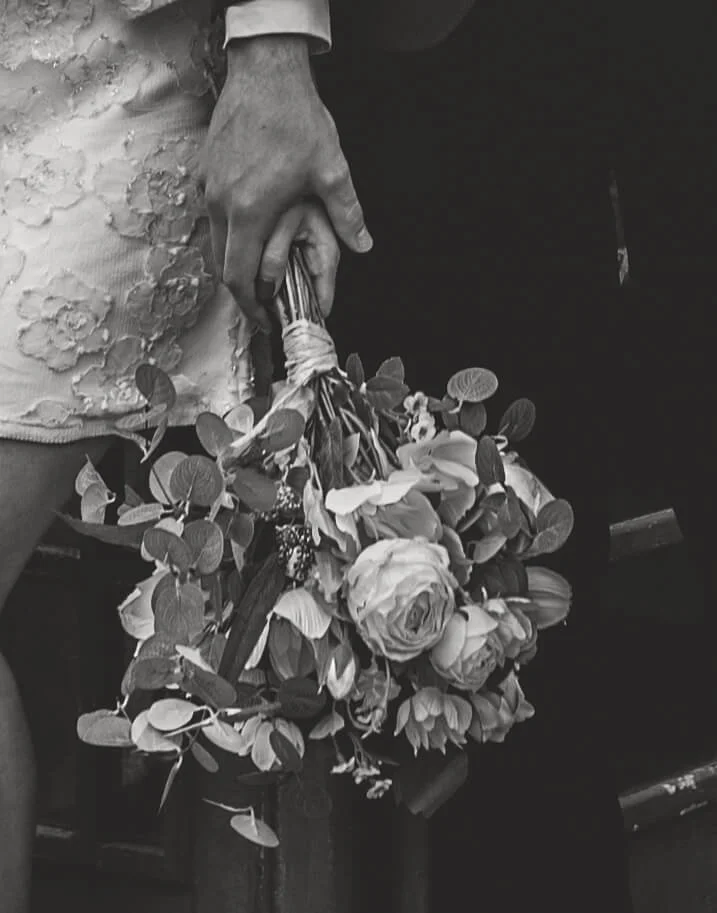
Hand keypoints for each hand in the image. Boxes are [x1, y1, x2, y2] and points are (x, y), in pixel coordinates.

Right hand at [201, 35, 371, 329]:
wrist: (265, 71)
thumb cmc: (297, 119)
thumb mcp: (330, 170)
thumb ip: (347, 213)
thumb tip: (364, 246)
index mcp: (250, 212)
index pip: (240, 277)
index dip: (250, 306)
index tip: (264, 320)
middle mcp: (221, 204)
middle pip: (223, 266)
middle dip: (242, 292)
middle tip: (263, 305)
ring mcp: (207, 186)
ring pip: (215, 242)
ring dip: (235, 262)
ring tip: (258, 273)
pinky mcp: (203, 171)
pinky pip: (211, 215)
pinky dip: (228, 233)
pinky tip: (249, 230)